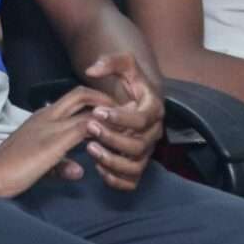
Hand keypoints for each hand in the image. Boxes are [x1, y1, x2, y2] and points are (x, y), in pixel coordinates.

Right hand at [0, 84, 111, 197]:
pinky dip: (103, 131)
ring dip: (109, 115)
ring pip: (88, 108)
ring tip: (125, 125)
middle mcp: (49, 116)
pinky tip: (113, 141)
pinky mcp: (56, 141)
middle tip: (122, 114)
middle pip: (81, 93)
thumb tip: (79, 171)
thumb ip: (60, 165)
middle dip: (105, 100)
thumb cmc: (8, 170)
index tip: (109, 114)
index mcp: (43, 118)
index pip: (72, 99)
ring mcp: (52, 126)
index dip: (92, 103)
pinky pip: (86, 128)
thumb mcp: (38, 164)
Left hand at [82, 54, 164, 190]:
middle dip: (112, 139)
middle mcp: (154, 133)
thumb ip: (110, 62)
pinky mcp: (138, 165)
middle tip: (89, 128)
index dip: (119, 118)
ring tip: (90, 149)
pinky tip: (98, 168)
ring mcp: (147, 152)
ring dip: (112, 161)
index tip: (98, 112)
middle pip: (137, 146)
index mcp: (154, 109)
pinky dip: (116, 179)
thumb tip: (92, 70)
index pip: (141, 119)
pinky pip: (131, 181)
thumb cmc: (131, 83)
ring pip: (135, 167)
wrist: (139, 100)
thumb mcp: (125, 64)